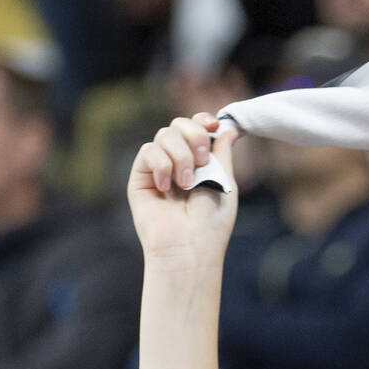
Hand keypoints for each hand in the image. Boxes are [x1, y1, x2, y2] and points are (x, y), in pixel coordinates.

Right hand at [127, 113, 238, 266]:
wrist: (189, 247)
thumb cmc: (210, 223)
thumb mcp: (226, 182)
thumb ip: (223, 153)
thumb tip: (227, 127)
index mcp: (201, 163)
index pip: (196, 127)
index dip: (203, 121)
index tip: (214, 125)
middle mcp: (178, 163)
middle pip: (179, 124)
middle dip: (194, 136)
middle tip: (203, 161)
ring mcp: (158, 169)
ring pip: (164, 134)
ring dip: (180, 156)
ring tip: (187, 184)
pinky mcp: (140, 178)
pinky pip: (148, 151)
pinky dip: (161, 166)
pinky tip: (166, 189)